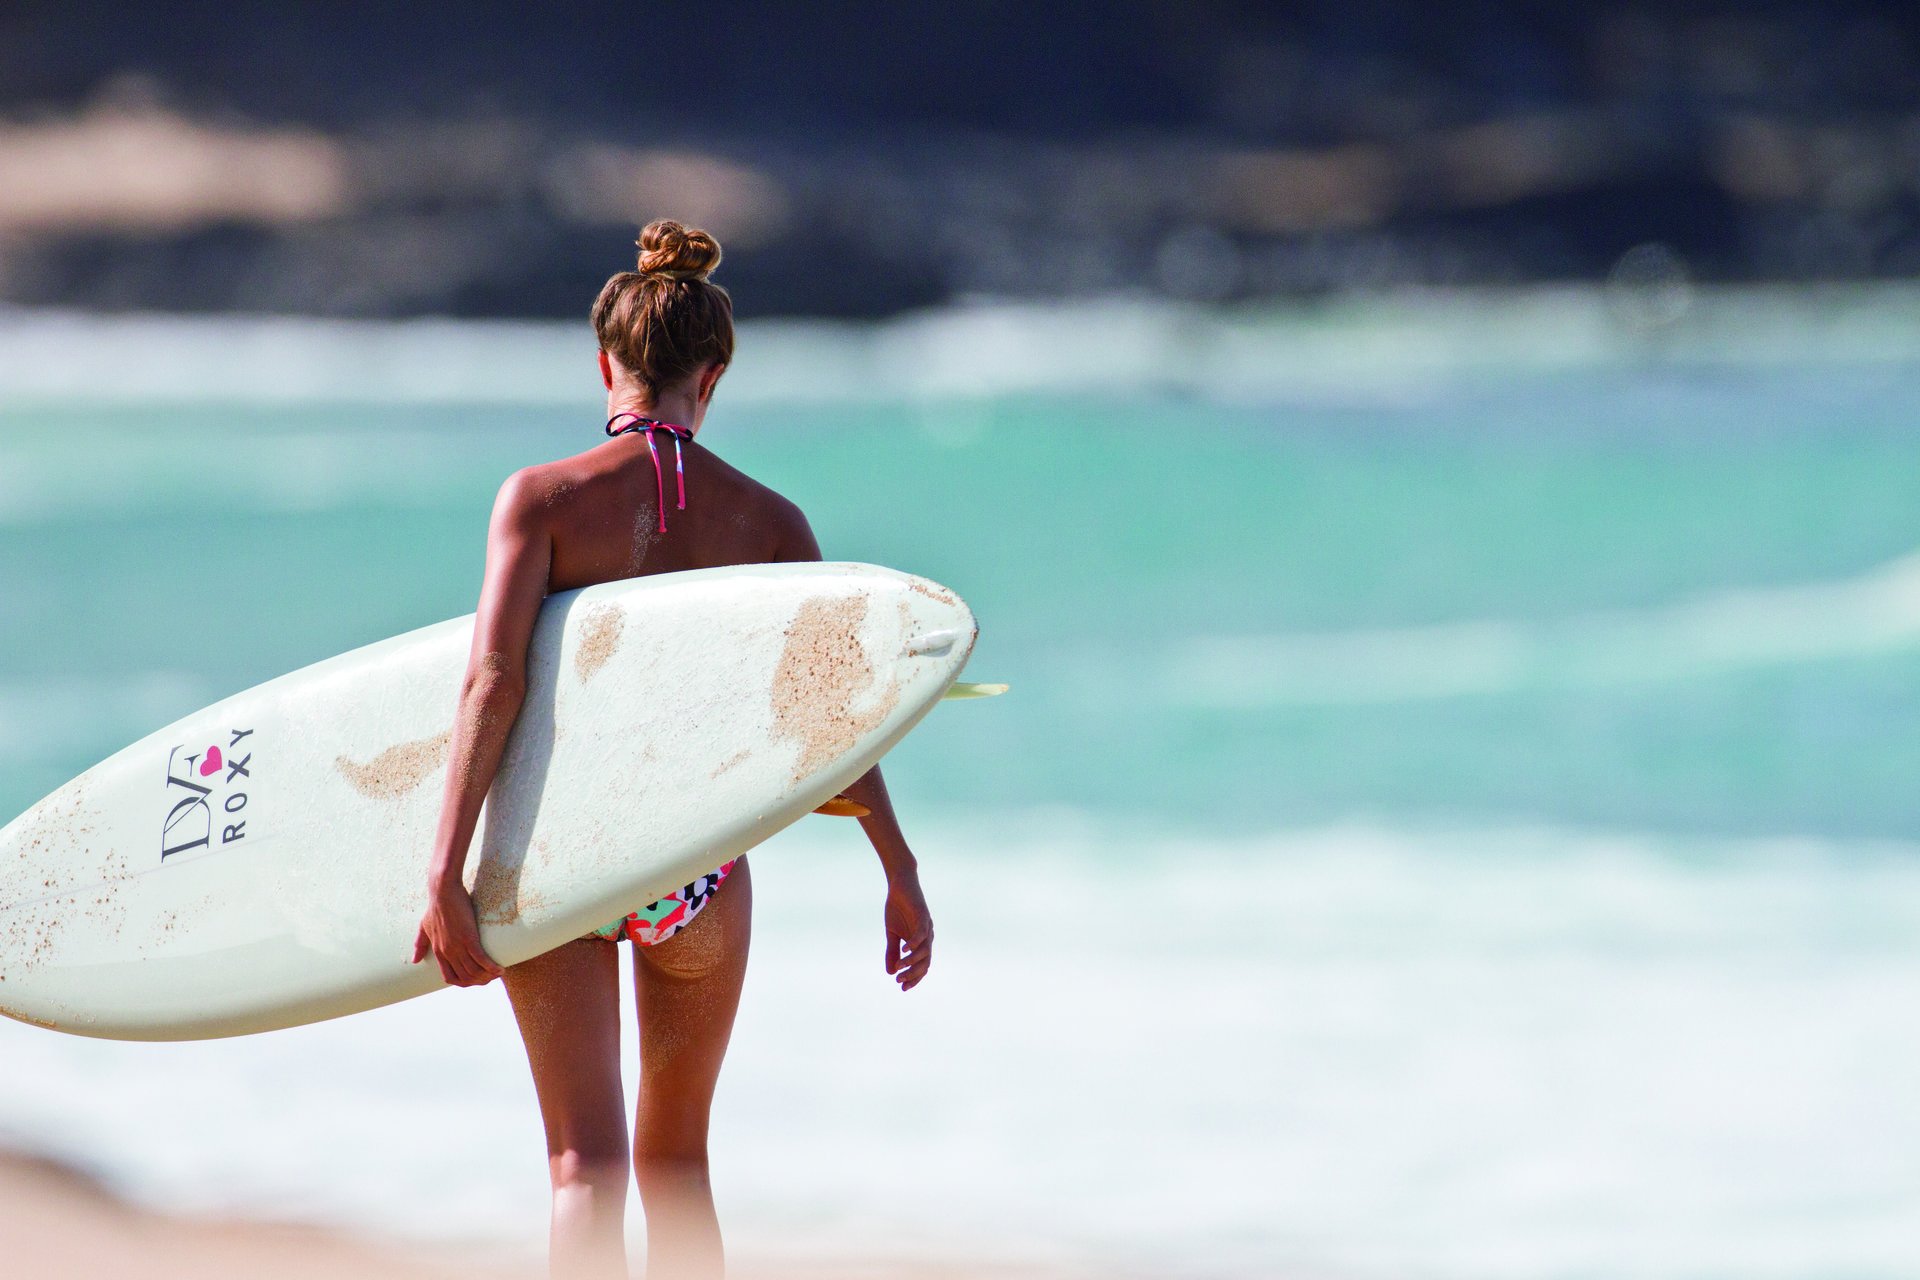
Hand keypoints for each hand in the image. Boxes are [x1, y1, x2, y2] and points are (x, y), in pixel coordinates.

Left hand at [412, 881, 504, 986]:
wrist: (443, 892)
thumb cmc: (435, 907)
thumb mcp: (424, 928)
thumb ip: (420, 945)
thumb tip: (414, 961)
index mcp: (438, 951)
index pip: (450, 977)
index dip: (464, 983)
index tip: (474, 981)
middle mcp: (448, 952)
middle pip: (465, 977)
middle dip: (479, 982)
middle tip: (491, 978)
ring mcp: (458, 946)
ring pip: (474, 971)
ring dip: (488, 976)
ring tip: (498, 974)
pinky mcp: (469, 938)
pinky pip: (481, 959)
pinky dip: (492, 967)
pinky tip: (501, 970)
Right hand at [883, 869, 933, 990]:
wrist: (900, 885)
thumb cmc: (897, 908)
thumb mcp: (891, 933)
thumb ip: (892, 951)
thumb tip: (891, 972)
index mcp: (920, 943)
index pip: (922, 965)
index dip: (914, 978)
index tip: (902, 988)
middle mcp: (927, 937)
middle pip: (925, 962)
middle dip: (913, 974)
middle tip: (900, 981)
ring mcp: (926, 927)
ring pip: (924, 951)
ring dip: (912, 961)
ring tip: (899, 968)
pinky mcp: (923, 916)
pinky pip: (921, 934)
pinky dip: (913, 944)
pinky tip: (904, 950)